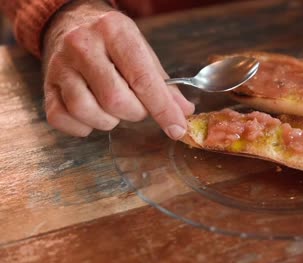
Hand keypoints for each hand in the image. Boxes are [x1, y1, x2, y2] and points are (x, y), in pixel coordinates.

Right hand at [42, 0, 193, 138]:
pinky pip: (62, 119)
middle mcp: (83, 45)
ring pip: (87, 111)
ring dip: (109, 121)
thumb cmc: (112, 41)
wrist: (70, 22)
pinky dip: (82, 127)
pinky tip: (92, 117)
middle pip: (115, 100)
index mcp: (114, 32)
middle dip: (135, 113)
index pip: (143, 79)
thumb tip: (184, 113)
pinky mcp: (46, 85)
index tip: (177, 128)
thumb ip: (164, 84)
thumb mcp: (142, 52)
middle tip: (138, 106)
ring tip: (114, 109)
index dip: (163, 109)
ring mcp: (60, 66)